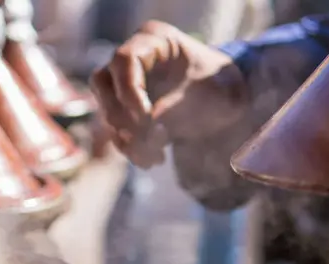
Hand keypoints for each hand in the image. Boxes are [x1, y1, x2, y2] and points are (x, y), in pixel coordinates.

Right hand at [89, 21, 248, 167]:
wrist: (225, 104)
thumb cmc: (221, 89)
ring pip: (107, 110)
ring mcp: (122, 84)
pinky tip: (155, 158)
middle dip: (124, 117)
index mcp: (154, 40)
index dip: (129, 90)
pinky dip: (131, 148)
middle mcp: (131, 59)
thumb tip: (143, 126)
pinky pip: (115, 129)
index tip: (147, 118)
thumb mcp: (205, 95)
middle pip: (103, 84)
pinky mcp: (123, 109)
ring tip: (158, 156)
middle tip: (154, 138)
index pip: (124, 60)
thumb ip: (171, 107)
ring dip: (128, 139)